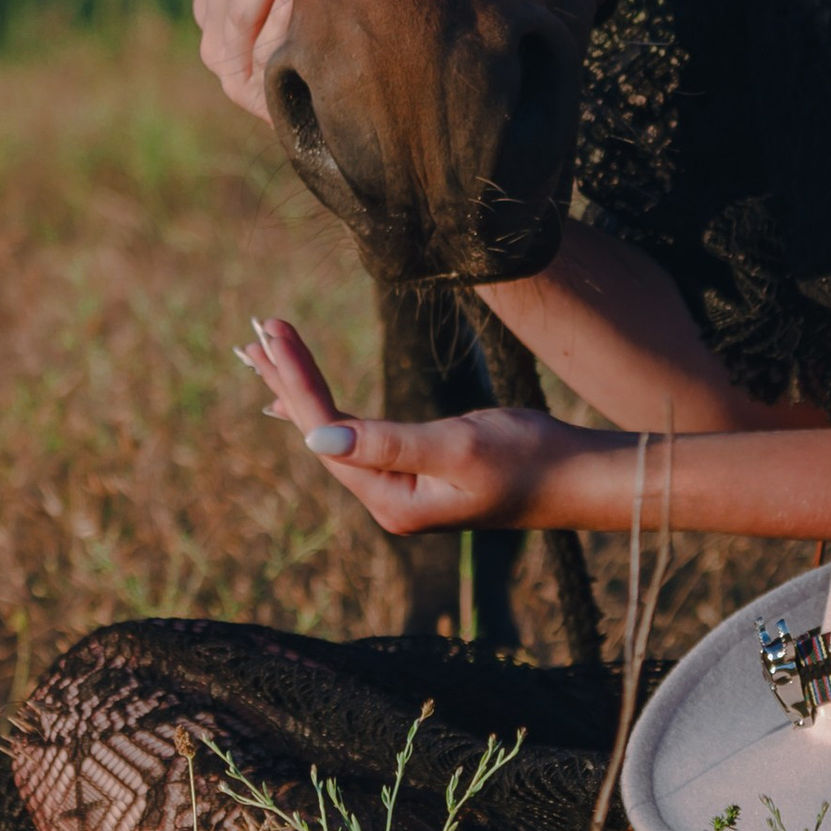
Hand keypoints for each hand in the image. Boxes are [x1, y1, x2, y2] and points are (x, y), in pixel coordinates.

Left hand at [237, 315, 581, 534]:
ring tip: (264, 354)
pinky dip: (328, 408)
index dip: (298, 379)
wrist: (577, 477)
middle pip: (321, 431)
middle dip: (288, 380)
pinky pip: (356, 435)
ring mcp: (400, 486)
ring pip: (335, 430)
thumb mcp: (457, 447)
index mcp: (391, 500)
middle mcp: (387, 499)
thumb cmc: (528, 459)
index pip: (328, 431)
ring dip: (302, 389)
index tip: (275, 330)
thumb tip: (314, 438)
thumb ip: (387, 443)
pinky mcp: (416, 469)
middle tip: (252, 333)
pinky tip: (303, 405)